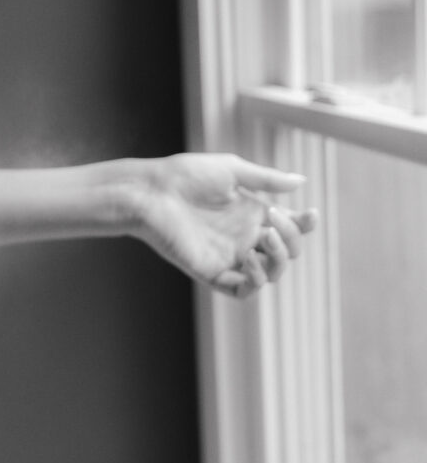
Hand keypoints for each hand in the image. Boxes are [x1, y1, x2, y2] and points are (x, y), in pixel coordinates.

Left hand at [134, 153, 316, 297]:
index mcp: (250, 214)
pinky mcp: (211, 272)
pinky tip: (250, 259)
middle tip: (272, 219)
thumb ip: (266, 179)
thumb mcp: (232, 171)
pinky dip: (256, 281)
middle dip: (291, 239)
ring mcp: (229, 257)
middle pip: (287, 252)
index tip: (310, 214)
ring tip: (264, 237)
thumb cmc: (185, 176)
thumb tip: (302, 181)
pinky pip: (243, 290)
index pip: (290, 227)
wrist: (151, 191)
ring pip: (271, 274)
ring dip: (278, 259)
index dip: (305, 225)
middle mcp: (243, 237)